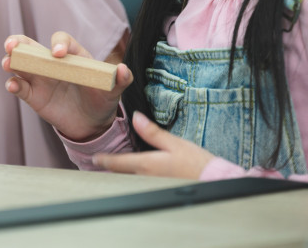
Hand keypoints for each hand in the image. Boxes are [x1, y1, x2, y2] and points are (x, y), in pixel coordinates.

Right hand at [2, 32, 132, 141]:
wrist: (92, 123)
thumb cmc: (102, 99)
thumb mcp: (113, 90)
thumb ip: (120, 79)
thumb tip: (124, 70)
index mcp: (72, 56)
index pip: (62, 42)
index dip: (58, 44)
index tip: (58, 53)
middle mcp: (53, 63)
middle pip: (32, 46)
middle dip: (20, 42)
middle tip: (12, 45)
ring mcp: (41, 78)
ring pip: (21, 64)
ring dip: (12, 61)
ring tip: (8, 63)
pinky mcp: (33, 95)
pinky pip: (21, 87)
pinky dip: (14, 85)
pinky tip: (12, 85)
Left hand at [93, 111, 214, 178]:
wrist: (213, 181)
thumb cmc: (195, 162)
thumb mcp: (174, 142)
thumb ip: (152, 132)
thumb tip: (136, 118)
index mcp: (147, 164)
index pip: (120, 163)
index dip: (105, 161)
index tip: (94, 159)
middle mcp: (147, 178)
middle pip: (122, 174)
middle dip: (110, 169)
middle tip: (99, 164)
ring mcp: (153, 185)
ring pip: (131, 179)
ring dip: (122, 173)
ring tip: (113, 168)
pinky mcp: (161, 188)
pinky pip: (142, 183)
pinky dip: (134, 178)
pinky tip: (135, 174)